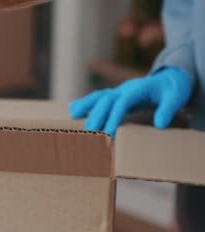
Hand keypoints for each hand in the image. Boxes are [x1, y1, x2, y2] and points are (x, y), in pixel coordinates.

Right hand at [69, 67, 192, 136]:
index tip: (108, 132)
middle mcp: (125, 88)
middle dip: (97, 115)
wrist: (171, 79)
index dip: (114, 116)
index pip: (122, 101)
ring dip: (85, 105)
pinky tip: (74, 110)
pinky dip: (86, 103)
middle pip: (106, 99)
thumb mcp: (176, 97)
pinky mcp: (116, 96)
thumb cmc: (173, 89)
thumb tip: (160, 124)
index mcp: (138, 88)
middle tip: (90, 132)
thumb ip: (168, 109)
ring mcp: (119, 91)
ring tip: (73, 116)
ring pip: (99, 96)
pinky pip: (98, 98)